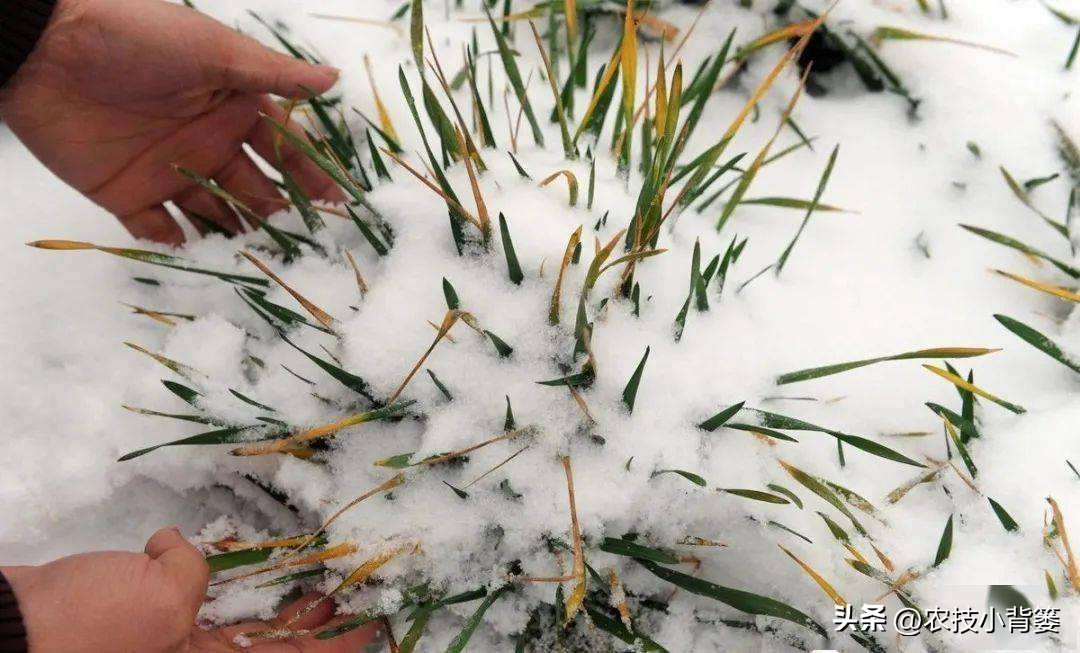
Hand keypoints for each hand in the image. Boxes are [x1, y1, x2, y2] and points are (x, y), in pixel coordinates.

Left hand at [0, 0, 345, 244]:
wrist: (45, 49)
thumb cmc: (137, 37)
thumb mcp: (215, 49)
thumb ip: (274, 73)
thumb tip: (334, 79)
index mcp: (233, 108)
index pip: (284, 152)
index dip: (312, 178)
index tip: (341, 208)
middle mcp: (208, 143)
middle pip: (257, 191)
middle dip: (283, 218)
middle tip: (309, 248)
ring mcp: (170, 172)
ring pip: (217, 217)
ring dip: (240, 240)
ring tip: (267, 267)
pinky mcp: (128, 196)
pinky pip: (161, 232)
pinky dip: (181, 251)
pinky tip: (206, 266)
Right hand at [1, 527, 377, 651]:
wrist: (9, 629)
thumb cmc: (86, 628)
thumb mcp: (160, 601)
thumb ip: (195, 573)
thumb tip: (180, 551)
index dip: (342, 641)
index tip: (376, 616)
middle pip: (276, 642)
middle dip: (317, 615)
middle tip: (352, 582)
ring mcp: (174, 639)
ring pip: (242, 619)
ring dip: (276, 593)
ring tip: (312, 566)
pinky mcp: (147, 616)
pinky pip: (199, 595)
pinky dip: (213, 570)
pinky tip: (210, 545)